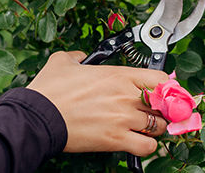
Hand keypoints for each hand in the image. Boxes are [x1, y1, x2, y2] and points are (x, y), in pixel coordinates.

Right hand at [27, 51, 170, 155]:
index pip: (161, 79)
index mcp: (118, 75)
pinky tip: (136, 142)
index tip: (163, 94)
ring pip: (158, 126)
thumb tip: (79, 56)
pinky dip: (146, 146)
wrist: (38, 117)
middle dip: (159, 110)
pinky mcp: (116, 140)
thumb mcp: (62, 62)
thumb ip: (77, 56)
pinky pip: (147, 147)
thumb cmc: (49, 91)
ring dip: (153, 128)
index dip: (166, 87)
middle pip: (163, 105)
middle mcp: (126, 96)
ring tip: (142, 128)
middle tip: (150, 113)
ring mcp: (123, 119)